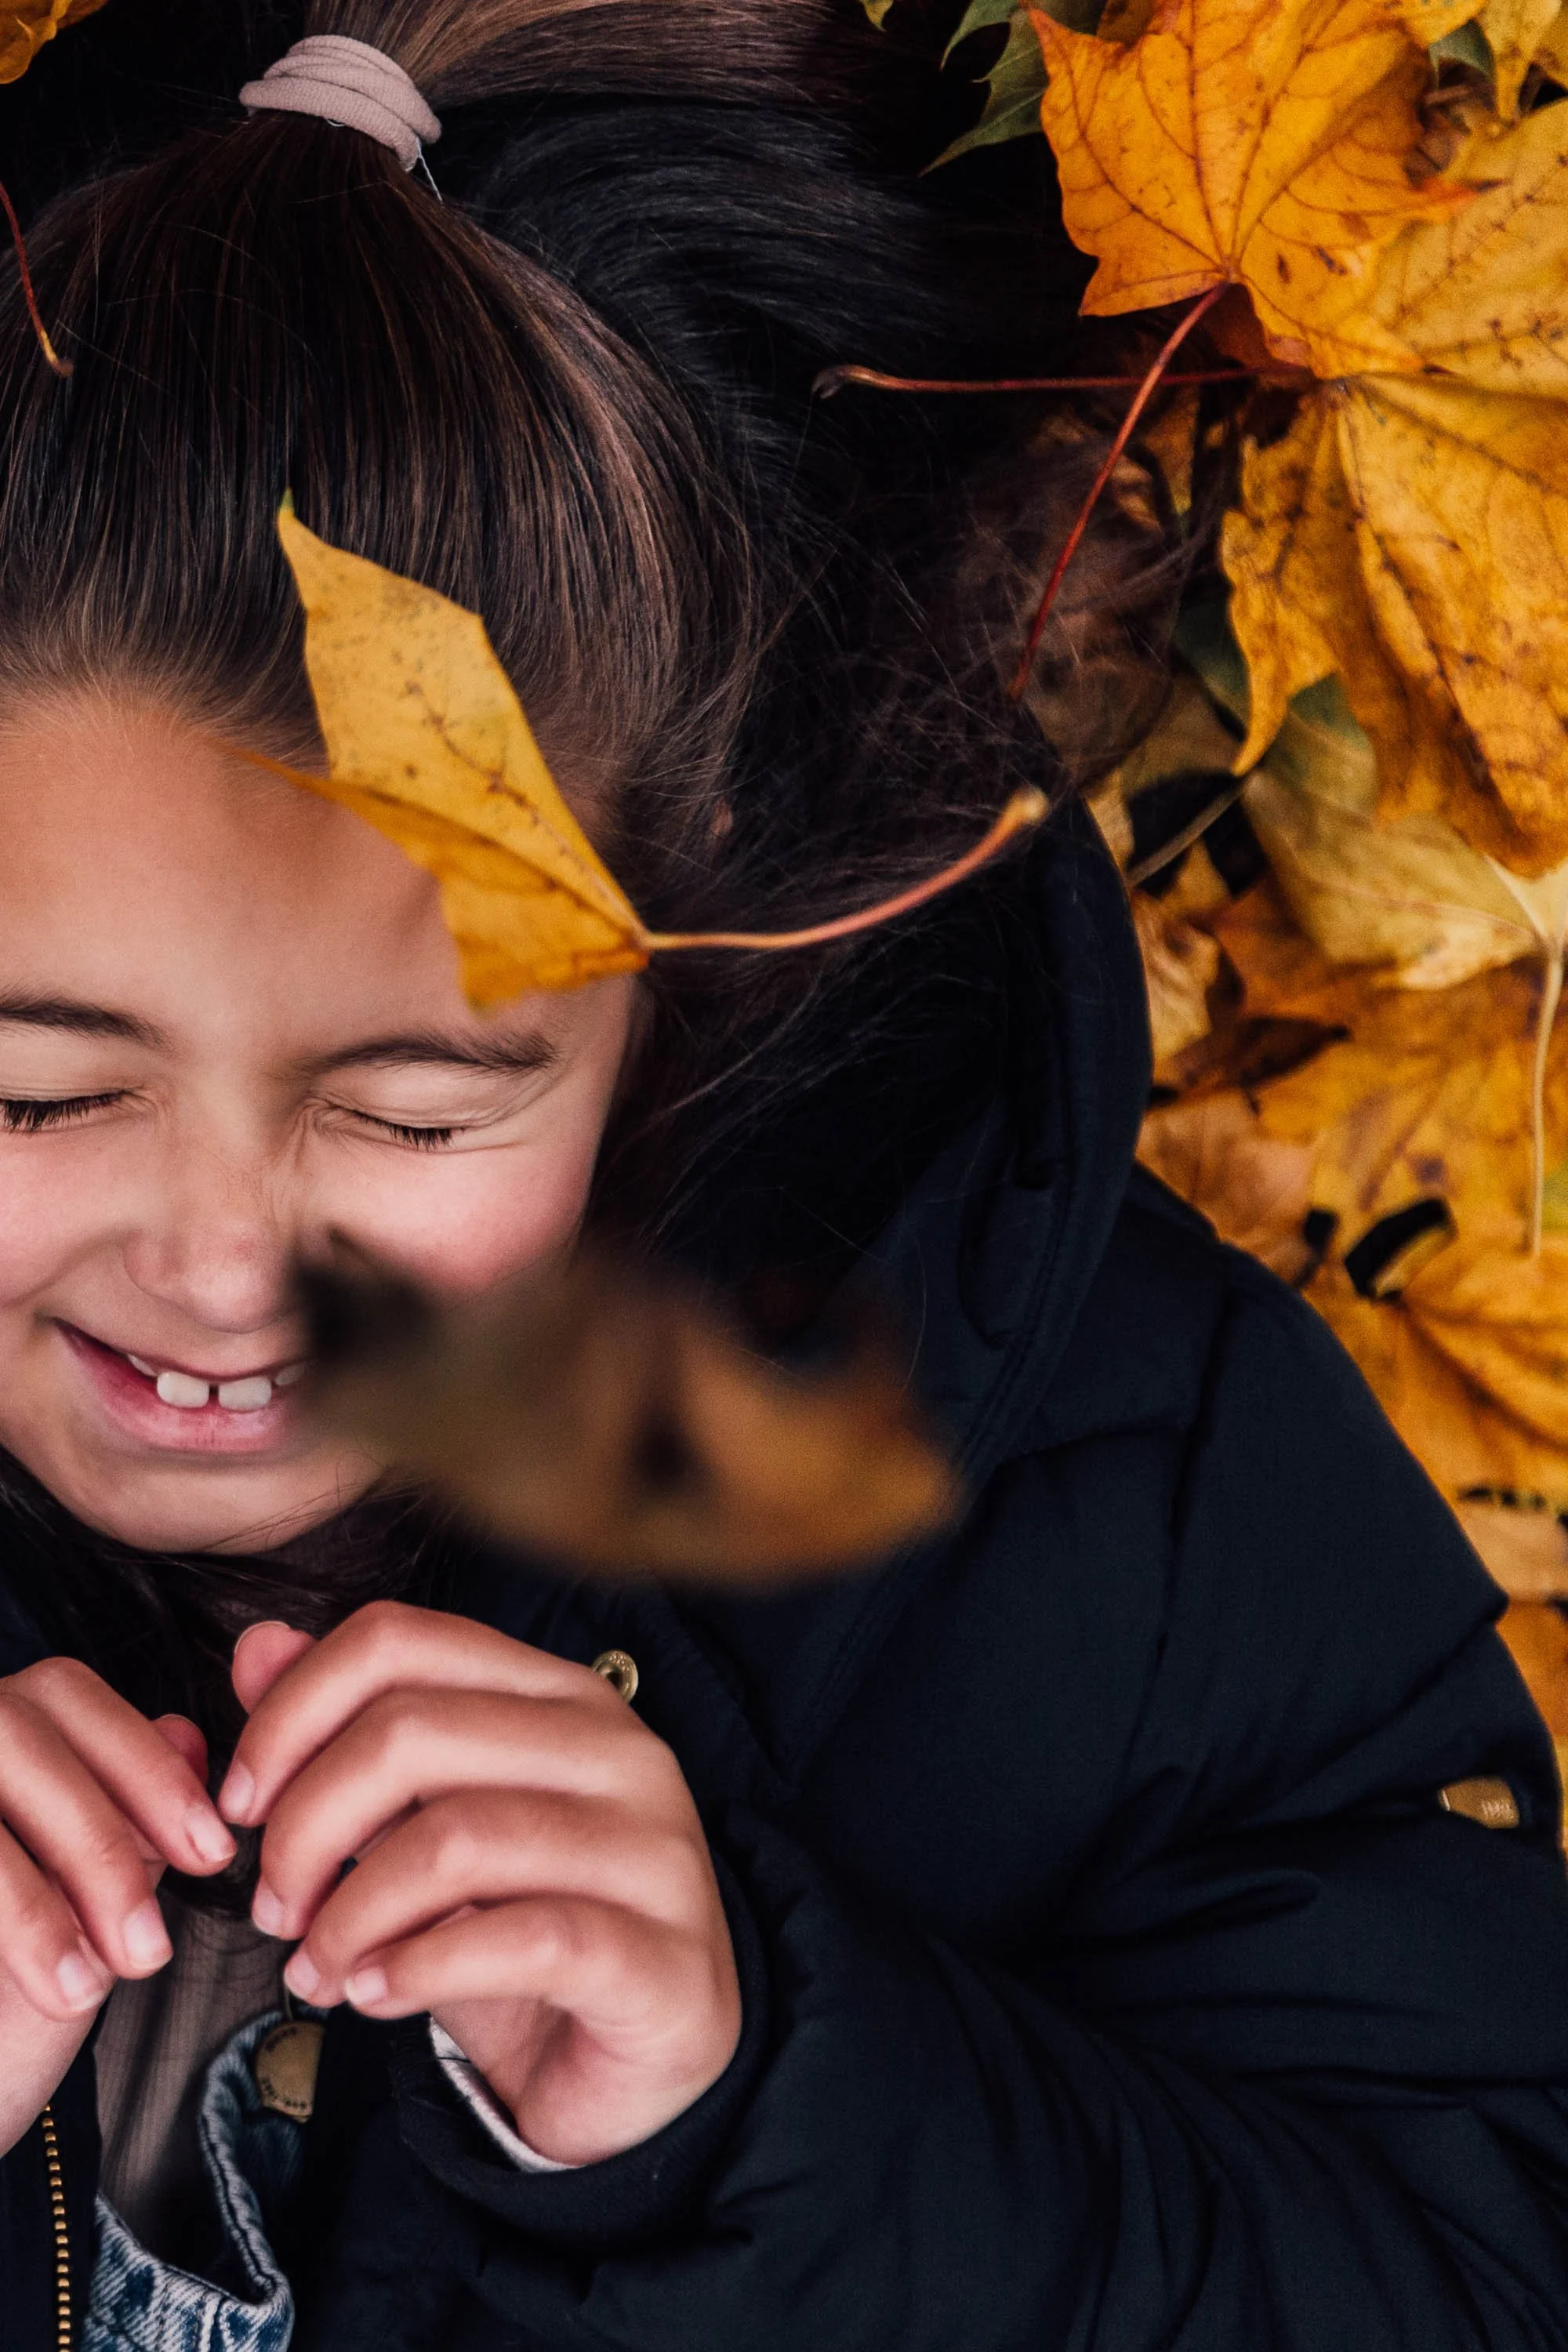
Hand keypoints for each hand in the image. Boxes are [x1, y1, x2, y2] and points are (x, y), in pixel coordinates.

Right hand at [0, 1658, 235, 2154]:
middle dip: (96, 1837)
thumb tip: (188, 1733)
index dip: (143, 1764)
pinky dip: (5, 1921)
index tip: (211, 1851)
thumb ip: (129, 1817)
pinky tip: (30, 1990)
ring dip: (32, 1901)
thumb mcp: (82, 1901)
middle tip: (148, 1948)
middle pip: (12, 1732)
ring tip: (85, 1989)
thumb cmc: (4, 1992)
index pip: (64, 1695)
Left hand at [224, 1602, 740, 2166]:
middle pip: (410, 1731)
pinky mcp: (659, 1954)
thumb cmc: (528, 1936)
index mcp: (558, 1695)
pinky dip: (418, 1970)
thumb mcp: (427, 1830)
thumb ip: (354, 1737)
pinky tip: (376, 1997)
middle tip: (274, 1906)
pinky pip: (521, 1942)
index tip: (240, 1803)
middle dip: (305, 1826)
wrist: (644, 2069)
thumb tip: (258, 1649)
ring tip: (317, 1969)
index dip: (290, 1713)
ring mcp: (650, 1847)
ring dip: (349, 1916)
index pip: (399, 1640)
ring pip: (455, 1838)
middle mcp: (616, 1748)